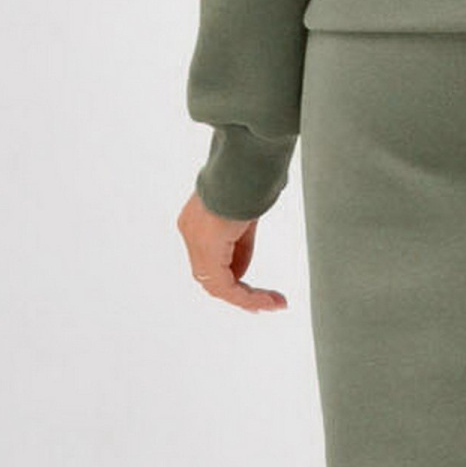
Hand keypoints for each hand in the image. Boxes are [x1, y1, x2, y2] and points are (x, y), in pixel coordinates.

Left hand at [177, 190, 286, 311]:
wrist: (245, 164)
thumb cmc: (249, 179)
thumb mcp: (245, 217)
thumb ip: (240, 244)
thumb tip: (240, 273)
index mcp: (196, 222)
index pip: (211, 260)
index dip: (234, 278)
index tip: (256, 291)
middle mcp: (190, 233)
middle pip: (212, 276)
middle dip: (241, 292)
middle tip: (267, 302)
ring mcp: (196, 241)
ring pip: (217, 286)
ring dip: (247, 298)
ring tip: (275, 303)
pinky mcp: (207, 249)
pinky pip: (225, 286)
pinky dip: (247, 297)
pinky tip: (268, 300)